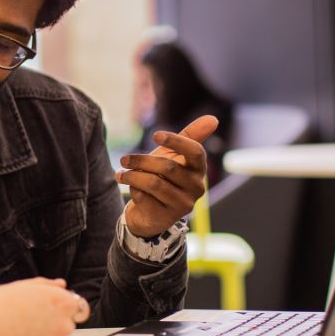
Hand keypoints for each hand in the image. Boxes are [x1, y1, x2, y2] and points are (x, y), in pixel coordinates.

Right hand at [0, 278, 88, 335]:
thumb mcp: (21, 286)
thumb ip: (46, 285)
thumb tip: (60, 285)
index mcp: (60, 302)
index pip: (80, 308)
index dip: (66, 309)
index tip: (55, 311)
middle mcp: (62, 326)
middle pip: (67, 327)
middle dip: (53, 325)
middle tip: (29, 322)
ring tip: (20, 335)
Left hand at [117, 115, 218, 238]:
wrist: (149, 211)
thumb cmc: (163, 177)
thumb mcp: (173, 154)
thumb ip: (190, 135)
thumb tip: (213, 118)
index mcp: (199, 169)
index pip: (196, 151)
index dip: (176, 141)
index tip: (155, 134)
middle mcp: (196, 188)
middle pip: (168, 167)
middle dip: (141, 160)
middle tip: (124, 159)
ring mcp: (183, 204)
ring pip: (154, 183)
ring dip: (132, 176)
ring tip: (120, 174)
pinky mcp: (166, 217)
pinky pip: (144, 198)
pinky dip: (133, 190)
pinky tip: (131, 190)